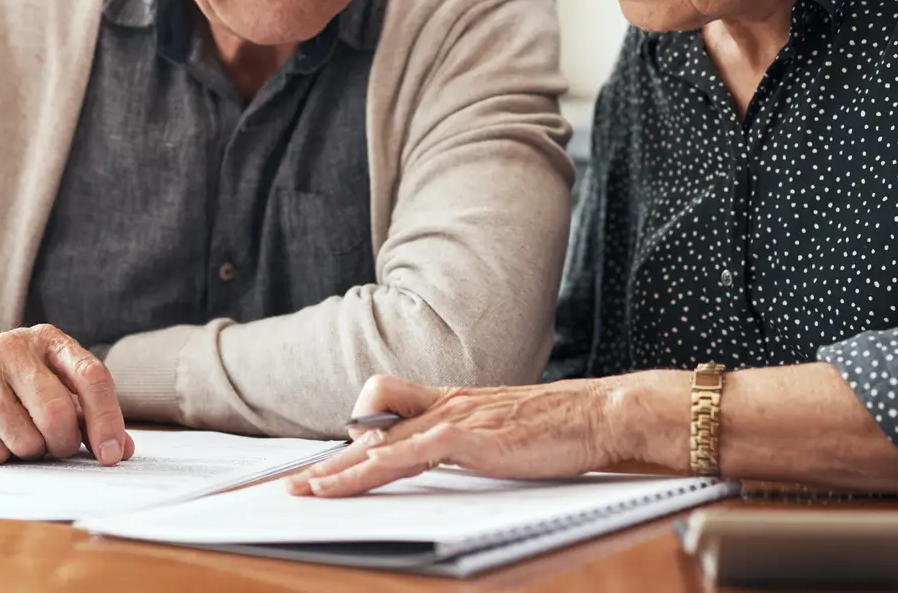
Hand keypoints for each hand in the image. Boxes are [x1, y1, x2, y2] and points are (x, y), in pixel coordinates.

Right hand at [0, 324, 134, 466]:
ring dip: (30, 452)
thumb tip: (121, 450)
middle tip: (57, 449)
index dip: (107, 420)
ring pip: (26, 439)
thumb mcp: (54, 390)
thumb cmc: (13, 391)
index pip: (91, 376)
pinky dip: (1, 457)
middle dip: (63, 444)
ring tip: (19, 436)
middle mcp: (14, 347)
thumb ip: (89, 417)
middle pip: (57, 413)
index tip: (110, 455)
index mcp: (49, 341)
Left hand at [285, 374, 620, 497]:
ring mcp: (457, 418)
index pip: (388, 414)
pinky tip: (359, 479)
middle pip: (372, 430)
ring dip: (342, 469)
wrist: (599, 413)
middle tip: (298, 486)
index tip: (330, 464)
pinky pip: (411, 451)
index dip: (355, 439)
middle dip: (333, 462)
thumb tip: (449, 458)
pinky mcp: (471, 436)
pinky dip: (379, 466)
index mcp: (454, 404)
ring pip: (381, 442)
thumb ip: (472, 442)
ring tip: (311, 492)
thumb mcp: (504, 432)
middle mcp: (447, 405)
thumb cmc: (560, 427)